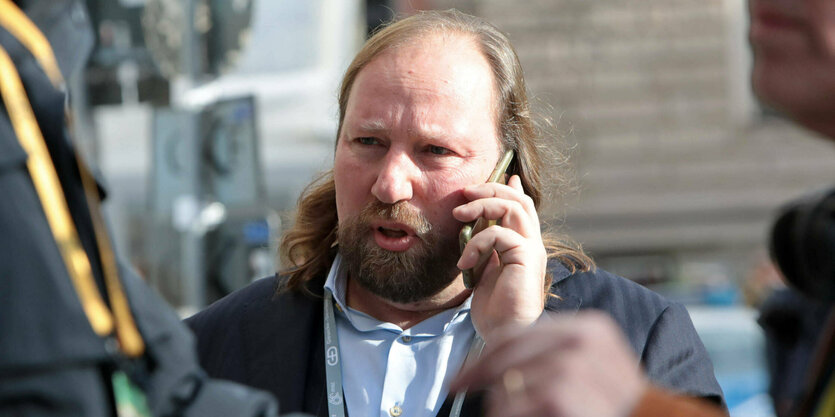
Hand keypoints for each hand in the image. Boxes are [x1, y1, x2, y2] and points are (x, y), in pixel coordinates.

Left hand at [451, 311, 647, 416]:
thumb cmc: (615, 404)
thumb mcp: (590, 366)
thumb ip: (555, 355)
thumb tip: (500, 359)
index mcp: (587, 327)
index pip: (520, 333)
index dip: (487, 352)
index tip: (464, 370)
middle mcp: (579, 339)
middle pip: (506, 351)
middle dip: (475, 371)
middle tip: (453, 387)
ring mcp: (570, 365)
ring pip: (505, 383)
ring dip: (499, 404)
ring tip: (506, 413)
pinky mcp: (558, 394)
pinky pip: (509, 406)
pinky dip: (505, 415)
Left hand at [453, 174, 546, 341]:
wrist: (504, 333)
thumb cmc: (494, 308)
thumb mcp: (486, 270)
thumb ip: (485, 246)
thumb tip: (475, 225)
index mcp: (524, 245)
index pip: (522, 206)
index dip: (510, 187)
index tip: (501, 172)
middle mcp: (532, 243)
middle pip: (518, 199)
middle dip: (491, 188)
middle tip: (465, 192)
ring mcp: (531, 249)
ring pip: (512, 207)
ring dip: (483, 204)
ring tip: (459, 215)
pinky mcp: (525, 257)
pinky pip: (498, 234)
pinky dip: (476, 243)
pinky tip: (464, 263)